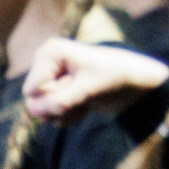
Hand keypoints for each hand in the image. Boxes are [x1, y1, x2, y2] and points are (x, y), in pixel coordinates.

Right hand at [23, 38, 168, 121]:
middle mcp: (45, 63)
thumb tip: (33, 112)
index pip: (32, 90)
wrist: (136, 82)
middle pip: (34, 101)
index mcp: (49, 53)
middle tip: (83, 96)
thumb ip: (59, 101)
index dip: (54, 96)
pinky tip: (86, 104)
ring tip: (86, 100)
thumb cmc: (115, 76)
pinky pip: (51, 115)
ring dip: (66, 112)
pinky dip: (70, 115)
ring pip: (42, 111)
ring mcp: (50, 79)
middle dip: (59, 106)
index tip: (78, 86)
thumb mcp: (88, 89)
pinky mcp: (58, 92)